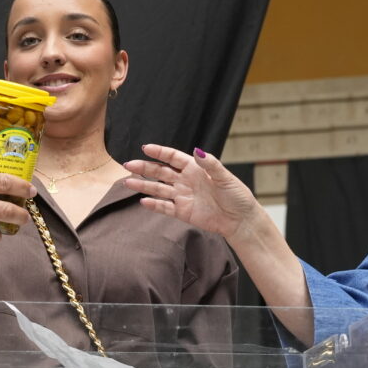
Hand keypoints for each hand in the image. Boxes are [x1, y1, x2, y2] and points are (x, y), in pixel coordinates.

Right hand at [124, 144, 263, 239]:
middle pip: (160, 172)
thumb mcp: (225, 177)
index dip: (159, 152)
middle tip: (128, 164)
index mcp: (195, 168)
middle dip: (144, 168)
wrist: (240, 220)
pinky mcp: (182, 212)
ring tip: (128, 182)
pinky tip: (143, 201)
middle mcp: (185, 180)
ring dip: (143, 185)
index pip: (172, 157)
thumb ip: (210, 164)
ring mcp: (182, 196)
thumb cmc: (237, 195)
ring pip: (158, 189)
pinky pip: (164, 207)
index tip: (145, 148)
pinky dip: (154, 205)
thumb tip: (197, 150)